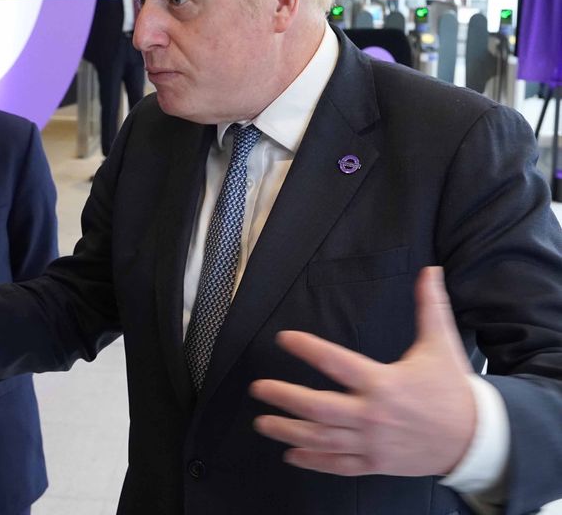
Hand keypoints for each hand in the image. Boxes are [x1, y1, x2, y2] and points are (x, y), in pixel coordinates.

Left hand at [249, 266, 476, 476]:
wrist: (476, 439)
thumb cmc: (453, 391)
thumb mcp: (441, 344)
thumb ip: (429, 306)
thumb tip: (429, 270)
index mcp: (383, 382)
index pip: (336, 362)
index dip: (307, 348)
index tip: (284, 338)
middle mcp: (373, 415)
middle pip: (318, 407)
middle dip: (284, 397)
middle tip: (258, 389)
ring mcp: (372, 443)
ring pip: (321, 438)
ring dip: (287, 430)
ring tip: (262, 422)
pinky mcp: (376, 464)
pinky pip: (337, 464)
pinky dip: (313, 460)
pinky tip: (290, 454)